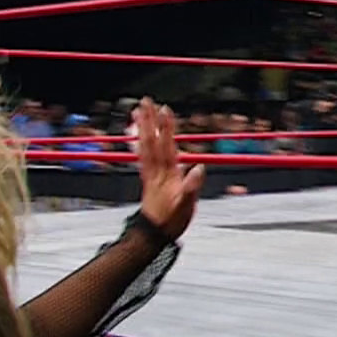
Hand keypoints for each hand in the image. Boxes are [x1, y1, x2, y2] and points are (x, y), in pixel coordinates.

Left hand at [133, 98, 203, 240]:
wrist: (153, 235)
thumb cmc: (170, 221)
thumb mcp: (186, 206)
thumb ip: (192, 187)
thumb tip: (198, 167)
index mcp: (167, 174)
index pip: (167, 146)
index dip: (167, 128)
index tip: (165, 110)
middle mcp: (156, 171)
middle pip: (152, 141)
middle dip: (150, 120)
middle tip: (146, 101)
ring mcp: (150, 174)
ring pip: (145, 146)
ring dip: (142, 129)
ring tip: (138, 112)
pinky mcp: (147, 180)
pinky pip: (141, 157)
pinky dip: (140, 144)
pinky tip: (139, 139)